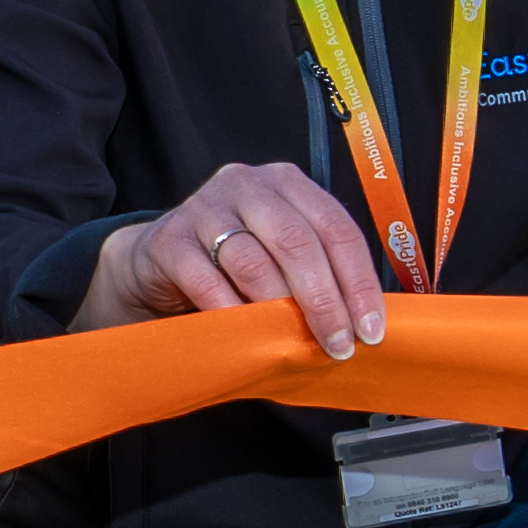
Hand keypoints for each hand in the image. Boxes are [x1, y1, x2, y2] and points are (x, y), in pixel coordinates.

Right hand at [76, 161, 389, 355]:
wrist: (156, 262)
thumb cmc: (232, 261)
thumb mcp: (280, 252)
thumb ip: (317, 270)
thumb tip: (365, 322)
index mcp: (287, 183)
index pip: (337, 228)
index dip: (358, 282)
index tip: (371, 328)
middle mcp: (248, 185)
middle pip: (298, 242)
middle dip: (324, 301)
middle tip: (337, 344)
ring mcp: (205, 208)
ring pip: (253, 261)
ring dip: (279, 310)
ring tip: (294, 344)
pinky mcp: (170, 239)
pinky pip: (207, 281)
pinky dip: (231, 313)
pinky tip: (246, 336)